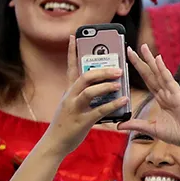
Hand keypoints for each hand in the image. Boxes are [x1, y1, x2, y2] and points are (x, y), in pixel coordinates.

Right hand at [42, 37, 129, 154]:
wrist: (55, 144)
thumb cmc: (68, 123)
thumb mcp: (73, 105)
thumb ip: (85, 95)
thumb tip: (104, 86)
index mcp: (69, 91)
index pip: (70, 67)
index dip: (72, 52)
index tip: (74, 36)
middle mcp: (70, 97)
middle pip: (85, 77)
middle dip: (102, 70)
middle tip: (118, 68)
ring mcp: (74, 109)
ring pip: (89, 92)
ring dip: (106, 86)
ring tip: (120, 82)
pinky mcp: (81, 121)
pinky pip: (99, 111)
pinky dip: (113, 105)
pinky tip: (124, 101)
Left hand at [118, 45, 179, 152]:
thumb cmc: (179, 134)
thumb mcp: (152, 129)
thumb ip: (136, 125)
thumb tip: (119, 125)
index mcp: (162, 99)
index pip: (147, 80)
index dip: (138, 70)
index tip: (130, 59)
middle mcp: (167, 93)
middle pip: (151, 73)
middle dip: (141, 61)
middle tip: (130, 48)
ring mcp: (173, 93)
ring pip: (158, 73)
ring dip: (150, 60)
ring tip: (142, 47)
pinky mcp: (179, 96)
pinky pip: (168, 80)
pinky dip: (162, 69)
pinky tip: (157, 59)